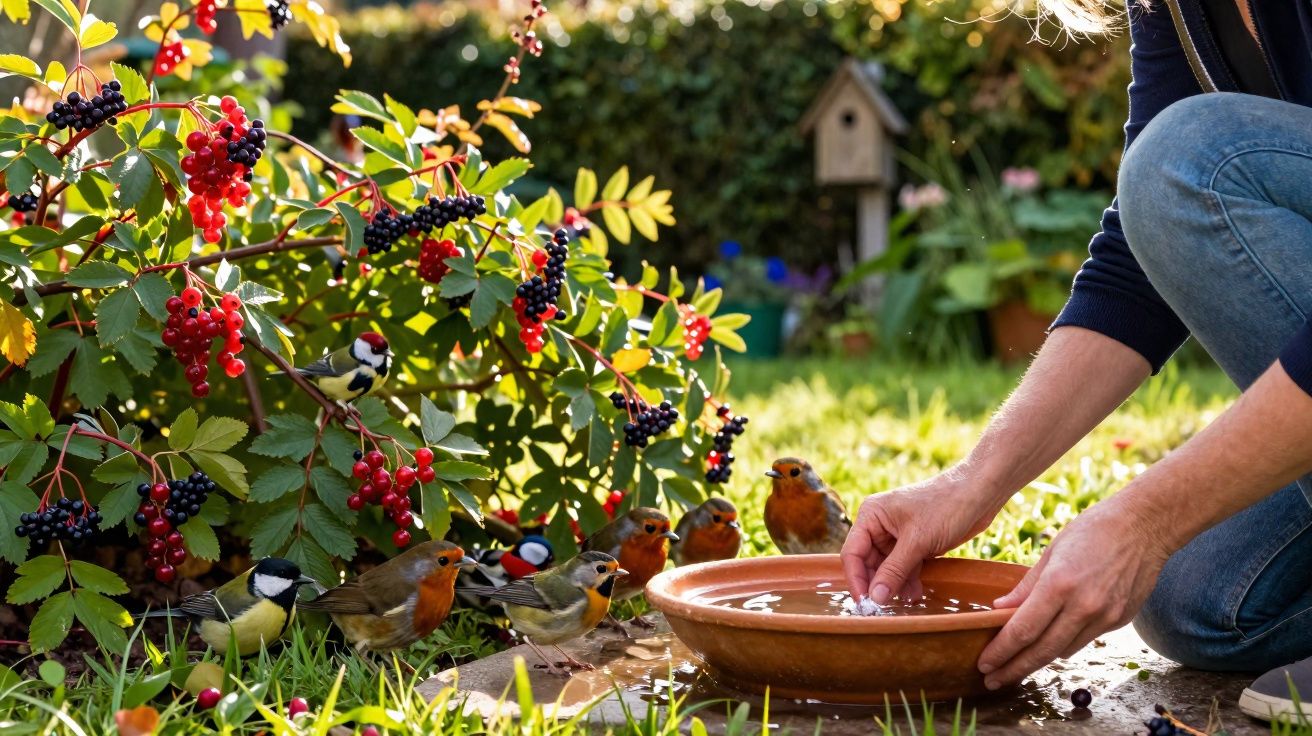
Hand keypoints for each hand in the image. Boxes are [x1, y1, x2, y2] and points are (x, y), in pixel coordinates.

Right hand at [841, 468, 1003, 603]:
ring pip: (887, 567)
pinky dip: (908, 580)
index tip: (865, 604)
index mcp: (871, 516)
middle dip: (878, 584)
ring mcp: (897, 534)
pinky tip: (916, 593)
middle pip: (868, 562)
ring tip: (907, 600)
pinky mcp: (915, 542)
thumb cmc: (946, 506)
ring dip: (895, 585)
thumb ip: (894, 571)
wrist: (980, 493)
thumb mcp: (917, 542)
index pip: (852, 553)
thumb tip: (875, 598)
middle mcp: (879, 525)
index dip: (856, 580)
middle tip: (885, 608)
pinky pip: (904, 566)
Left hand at [977, 493, 1169, 688]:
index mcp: (1059, 584)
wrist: (1144, 527)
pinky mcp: (1119, 621)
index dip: (1001, 652)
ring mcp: (1105, 617)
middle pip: (1042, 650)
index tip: (984, 665)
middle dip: (1013, 669)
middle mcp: (1083, 606)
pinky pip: (1084, 641)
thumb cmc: (1092, 530)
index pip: (1023, 630)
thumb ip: (1026, 586)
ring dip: (1037, 661)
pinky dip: (1063, 646)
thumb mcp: (1052, 551)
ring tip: (1015, 666)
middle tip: (992, 681)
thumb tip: (999, 610)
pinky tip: (1048, 647)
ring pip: (1063, 651)